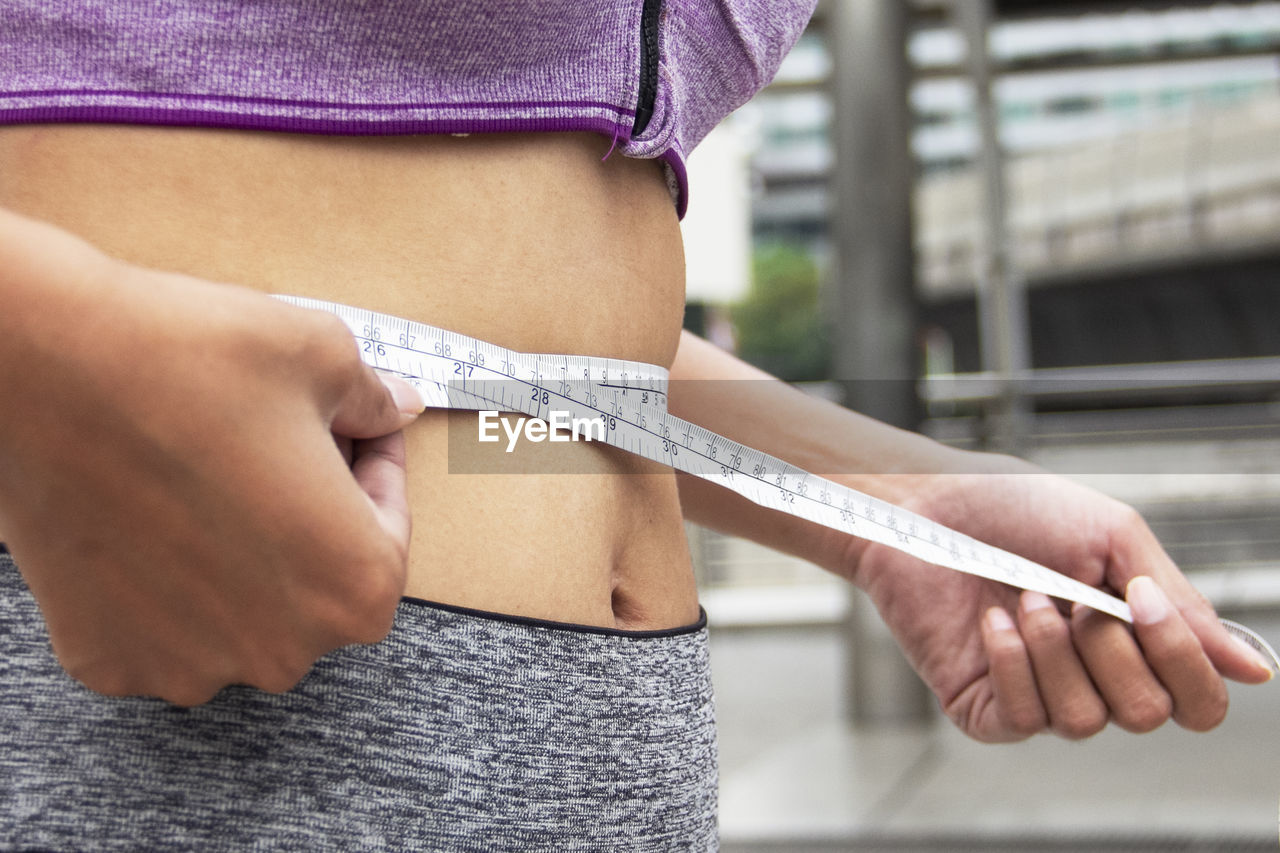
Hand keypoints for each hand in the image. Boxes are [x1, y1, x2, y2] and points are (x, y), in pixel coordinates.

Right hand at [0, 210, 424, 704]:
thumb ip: (374, 402)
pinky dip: (170, 584)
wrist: (42, 366)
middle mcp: (283, 650)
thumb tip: (398, 408)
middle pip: (317, 580)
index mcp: (354, 586)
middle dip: (313, 515)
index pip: (389, 533)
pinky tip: (155, 519)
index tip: (358, 434)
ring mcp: (191, 666)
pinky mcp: (112, 660)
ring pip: (244, 613)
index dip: (376, 471)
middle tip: (287, 447)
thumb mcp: (321, 357)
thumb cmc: (193, 361)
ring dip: (243, 554)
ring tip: (215, 478)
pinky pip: (167, 629)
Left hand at [841, 453, 1273, 742]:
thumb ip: (1179, 602)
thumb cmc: (1014, 509)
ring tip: (1025, 598)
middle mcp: (1094, 676)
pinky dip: (1012, 662)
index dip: (1187, 663)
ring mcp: (1040, 694)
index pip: (1198, 699)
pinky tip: (991, 621)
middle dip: (1113, 649)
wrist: (926, 504)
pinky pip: (1025, 718)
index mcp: (1136, 638)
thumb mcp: (1111, 537)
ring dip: (1057, 651)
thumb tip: (1253, 668)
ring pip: (1087, 721)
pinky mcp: (986, 707)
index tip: (1142, 600)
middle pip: (1149, 713)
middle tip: (1071, 595)